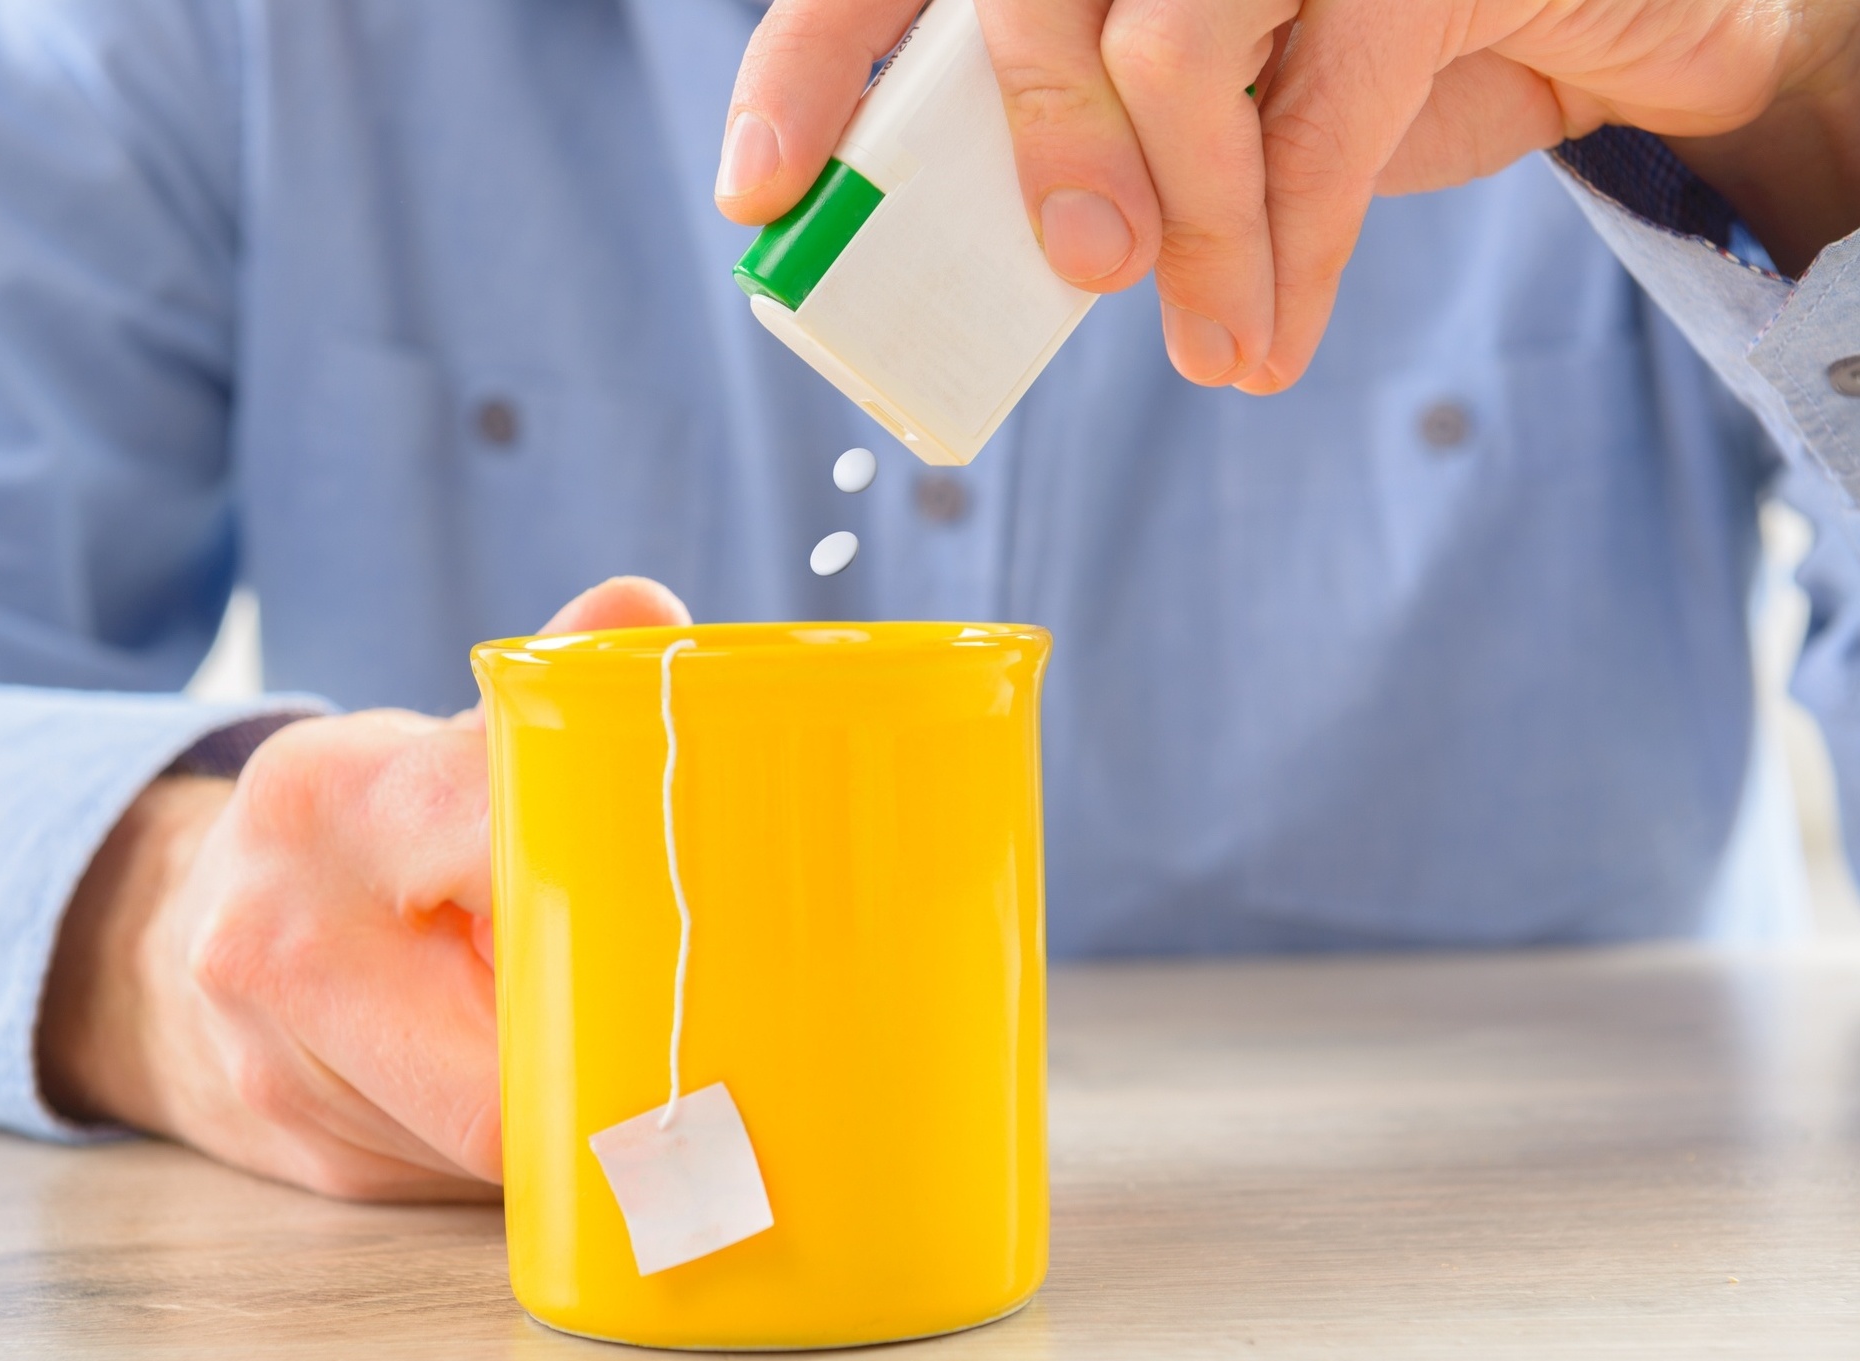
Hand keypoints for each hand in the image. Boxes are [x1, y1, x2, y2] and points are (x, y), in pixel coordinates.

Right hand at [37, 577, 690, 1200]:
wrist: (172, 931)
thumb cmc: (358, 829)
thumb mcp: (434, 741)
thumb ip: (546, 686)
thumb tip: (647, 618)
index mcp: (333, 799)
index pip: (507, 845)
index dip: (620, 895)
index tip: (708, 915)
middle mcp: (281, 938)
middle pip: (513, 1041)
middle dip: (620, 1044)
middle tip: (722, 1024)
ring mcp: (283, 1068)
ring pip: (500, 1132)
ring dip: (592, 1105)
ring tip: (657, 1058)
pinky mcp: (317, 1159)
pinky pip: (471, 1177)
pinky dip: (542, 1143)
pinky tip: (576, 1103)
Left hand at [719, 0, 1859, 387]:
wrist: (1582, 13)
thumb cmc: (1353, 60)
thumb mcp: (1202, 108)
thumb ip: (1095, 147)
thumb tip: (1027, 264)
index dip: (810, 63)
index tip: (759, 191)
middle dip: (1043, 151)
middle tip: (1087, 273)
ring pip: (1168, 50)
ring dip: (1193, 229)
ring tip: (1219, 347)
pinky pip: (1315, 116)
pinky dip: (1288, 257)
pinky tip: (1269, 345)